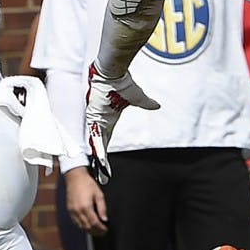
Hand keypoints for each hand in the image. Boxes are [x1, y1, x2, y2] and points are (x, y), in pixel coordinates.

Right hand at [64, 166, 107, 235]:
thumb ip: (102, 208)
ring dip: (89, 230)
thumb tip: (105, 219)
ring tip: (95, 231)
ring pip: (81, 226)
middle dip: (95, 231)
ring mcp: (72, 211)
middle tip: (102, 233)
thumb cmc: (87, 183)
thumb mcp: (99, 194)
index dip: (101, 228)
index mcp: (86, 207)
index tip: (105, 230)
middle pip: (87, 226)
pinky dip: (82, 225)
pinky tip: (86, 225)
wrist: (75, 177)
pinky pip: (75, 222)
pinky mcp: (69, 210)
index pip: (94, 223)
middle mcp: (78, 210)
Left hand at [84, 63, 158, 184]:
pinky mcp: (93, 116)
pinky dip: (98, 147)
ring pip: (96, 144)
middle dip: (101, 162)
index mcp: (107, 120)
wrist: (112, 72)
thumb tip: (157, 106)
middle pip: (99, 146)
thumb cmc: (122, 83)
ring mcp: (95, 120)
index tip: (104, 165)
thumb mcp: (137, 98)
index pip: (105, 140)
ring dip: (100, 159)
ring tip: (101, 173)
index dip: (104, 152)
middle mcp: (100, 122)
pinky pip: (96, 134)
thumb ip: (146, 103)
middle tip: (102, 176)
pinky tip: (99, 159)